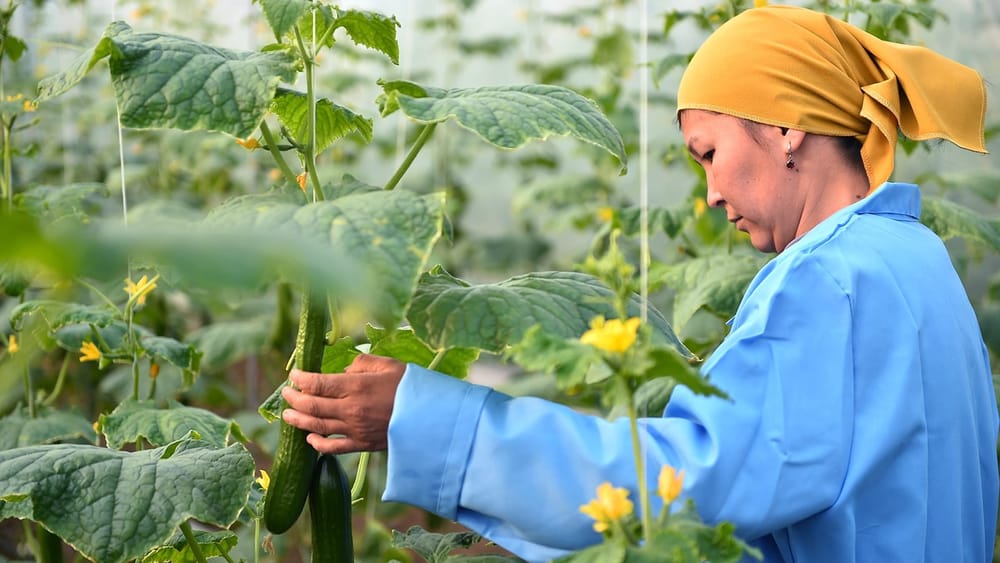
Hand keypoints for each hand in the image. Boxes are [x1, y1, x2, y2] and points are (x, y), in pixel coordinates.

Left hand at [281, 353, 405, 453]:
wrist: (431, 416)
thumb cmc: (411, 386)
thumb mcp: (388, 364)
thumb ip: (361, 363)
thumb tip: (345, 372)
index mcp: (356, 386)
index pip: (317, 383)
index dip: (300, 379)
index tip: (294, 375)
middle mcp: (351, 408)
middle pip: (312, 404)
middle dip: (294, 398)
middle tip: (286, 393)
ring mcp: (355, 429)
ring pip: (317, 426)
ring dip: (298, 420)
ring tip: (287, 415)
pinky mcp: (361, 444)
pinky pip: (333, 448)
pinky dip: (318, 444)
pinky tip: (310, 439)